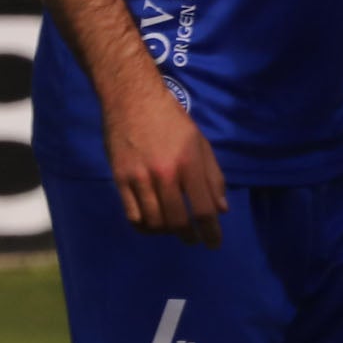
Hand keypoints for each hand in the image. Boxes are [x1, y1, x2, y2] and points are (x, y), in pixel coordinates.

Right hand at [104, 82, 227, 246]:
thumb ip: (213, 177)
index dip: (211, 232)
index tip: (214, 244)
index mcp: (190, 163)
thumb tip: (221, 210)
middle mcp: (165, 174)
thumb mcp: (200, 143)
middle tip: (194, 239)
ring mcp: (140, 178)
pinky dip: (144, 227)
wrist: (133, 99)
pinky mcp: (120, 179)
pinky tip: (152, 224)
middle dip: (189, 236)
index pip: (204, 209)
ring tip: (173, 229)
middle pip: (178, 221)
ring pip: (154, 222)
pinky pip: (132, 215)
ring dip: (167, 232)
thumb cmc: (172, 120)